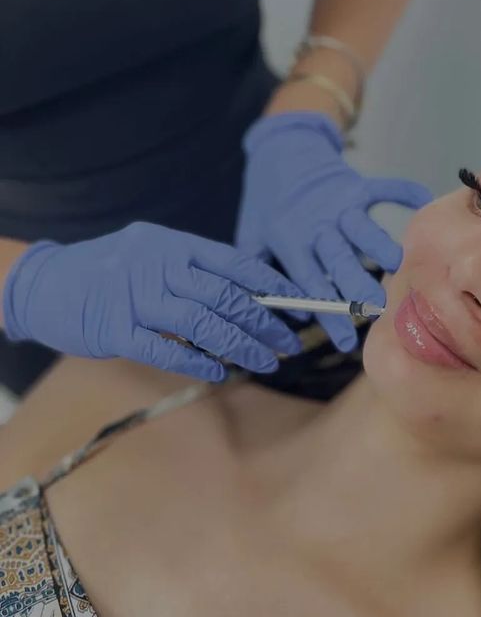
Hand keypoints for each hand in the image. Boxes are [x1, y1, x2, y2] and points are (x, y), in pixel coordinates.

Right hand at [1, 221, 308, 380]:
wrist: (44, 284)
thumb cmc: (107, 271)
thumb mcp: (151, 252)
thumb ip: (193, 269)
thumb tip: (250, 294)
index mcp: (172, 243)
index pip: (235, 263)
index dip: (271, 286)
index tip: (299, 305)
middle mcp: (157, 266)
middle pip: (225, 296)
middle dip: (264, 322)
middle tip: (288, 343)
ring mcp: (135, 298)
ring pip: (203, 323)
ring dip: (241, 346)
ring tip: (265, 362)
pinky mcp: (115, 330)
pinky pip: (164, 350)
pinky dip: (196, 362)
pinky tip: (219, 372)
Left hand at [235, 110, 433, 350]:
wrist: (278, 150)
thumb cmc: (265, 203)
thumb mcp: (251, 237)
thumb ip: (257, 271)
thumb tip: (268, 311)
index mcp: (291, 242)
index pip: (310, 285)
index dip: (327, 315)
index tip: (345, 342)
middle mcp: (318, 226)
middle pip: (339, 261)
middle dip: (356, 286)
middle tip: (373, 308)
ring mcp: (340, 204)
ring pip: (362, 228)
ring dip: (380, 245)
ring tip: (397, 265)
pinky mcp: (357, 185)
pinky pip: (383, 188)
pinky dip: (404, 191)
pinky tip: (424, 199)